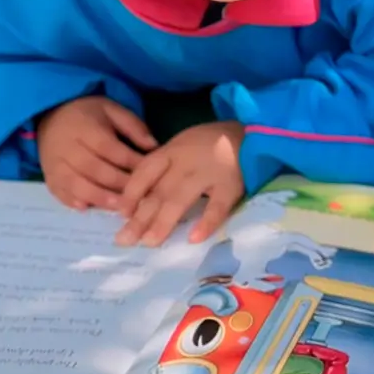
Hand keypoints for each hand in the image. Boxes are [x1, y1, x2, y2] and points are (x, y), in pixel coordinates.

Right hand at [38, 96, 156, 211]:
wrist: (51, 115)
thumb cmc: (88, 115)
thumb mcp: (112, 110)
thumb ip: (133, 126)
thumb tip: (154, 147)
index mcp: (85, 127)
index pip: (110, 148)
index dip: (130, 162)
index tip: (149, 172)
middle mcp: (67, 147)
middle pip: (94, 169)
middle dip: (119, 184)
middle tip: (140, 195)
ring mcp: (54, 163)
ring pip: (76, 184)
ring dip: (99, 198)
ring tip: (119, 207)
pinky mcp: (48, 176)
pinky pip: (59, 191)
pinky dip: (72, 201)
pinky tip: (87, 208)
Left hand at [116, 122, 246, 246]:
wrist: (254, 131)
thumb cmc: (213, 143)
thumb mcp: (184, 145)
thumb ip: (165, 167)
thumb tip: (140, 198)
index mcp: (172, 151)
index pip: (144, 172)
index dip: (130, 193)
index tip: (120, 214)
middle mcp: (186, 162)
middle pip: (158, 191)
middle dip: (140, 217)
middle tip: (125, 240)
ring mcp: (209, 173)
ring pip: (181, 199)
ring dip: (163, 222)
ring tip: (150, 243)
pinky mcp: (231, 185)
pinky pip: (218, 206)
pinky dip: (206, 222)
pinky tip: (194, 238)